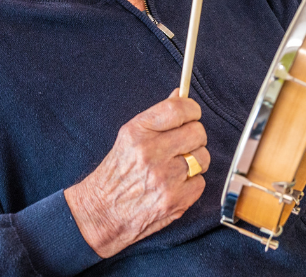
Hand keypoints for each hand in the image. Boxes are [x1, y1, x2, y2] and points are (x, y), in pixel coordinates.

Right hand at [64, 91, 208, 258]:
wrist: (102, 211)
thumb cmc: (116, 173)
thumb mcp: (128, 137)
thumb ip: (157, 118)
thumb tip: (180, 94)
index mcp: (137, 132)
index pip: (178, 109)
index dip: (192, 109)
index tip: (192, 114)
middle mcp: (150, 152)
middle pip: (197, 132)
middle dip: (194, 137)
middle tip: (183, 144)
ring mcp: (164, 177)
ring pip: (203, 157)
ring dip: (195, 162)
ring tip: (177, 167)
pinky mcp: (175, 200)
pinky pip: (201, 182)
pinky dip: (192, 184)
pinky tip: (175, 185)